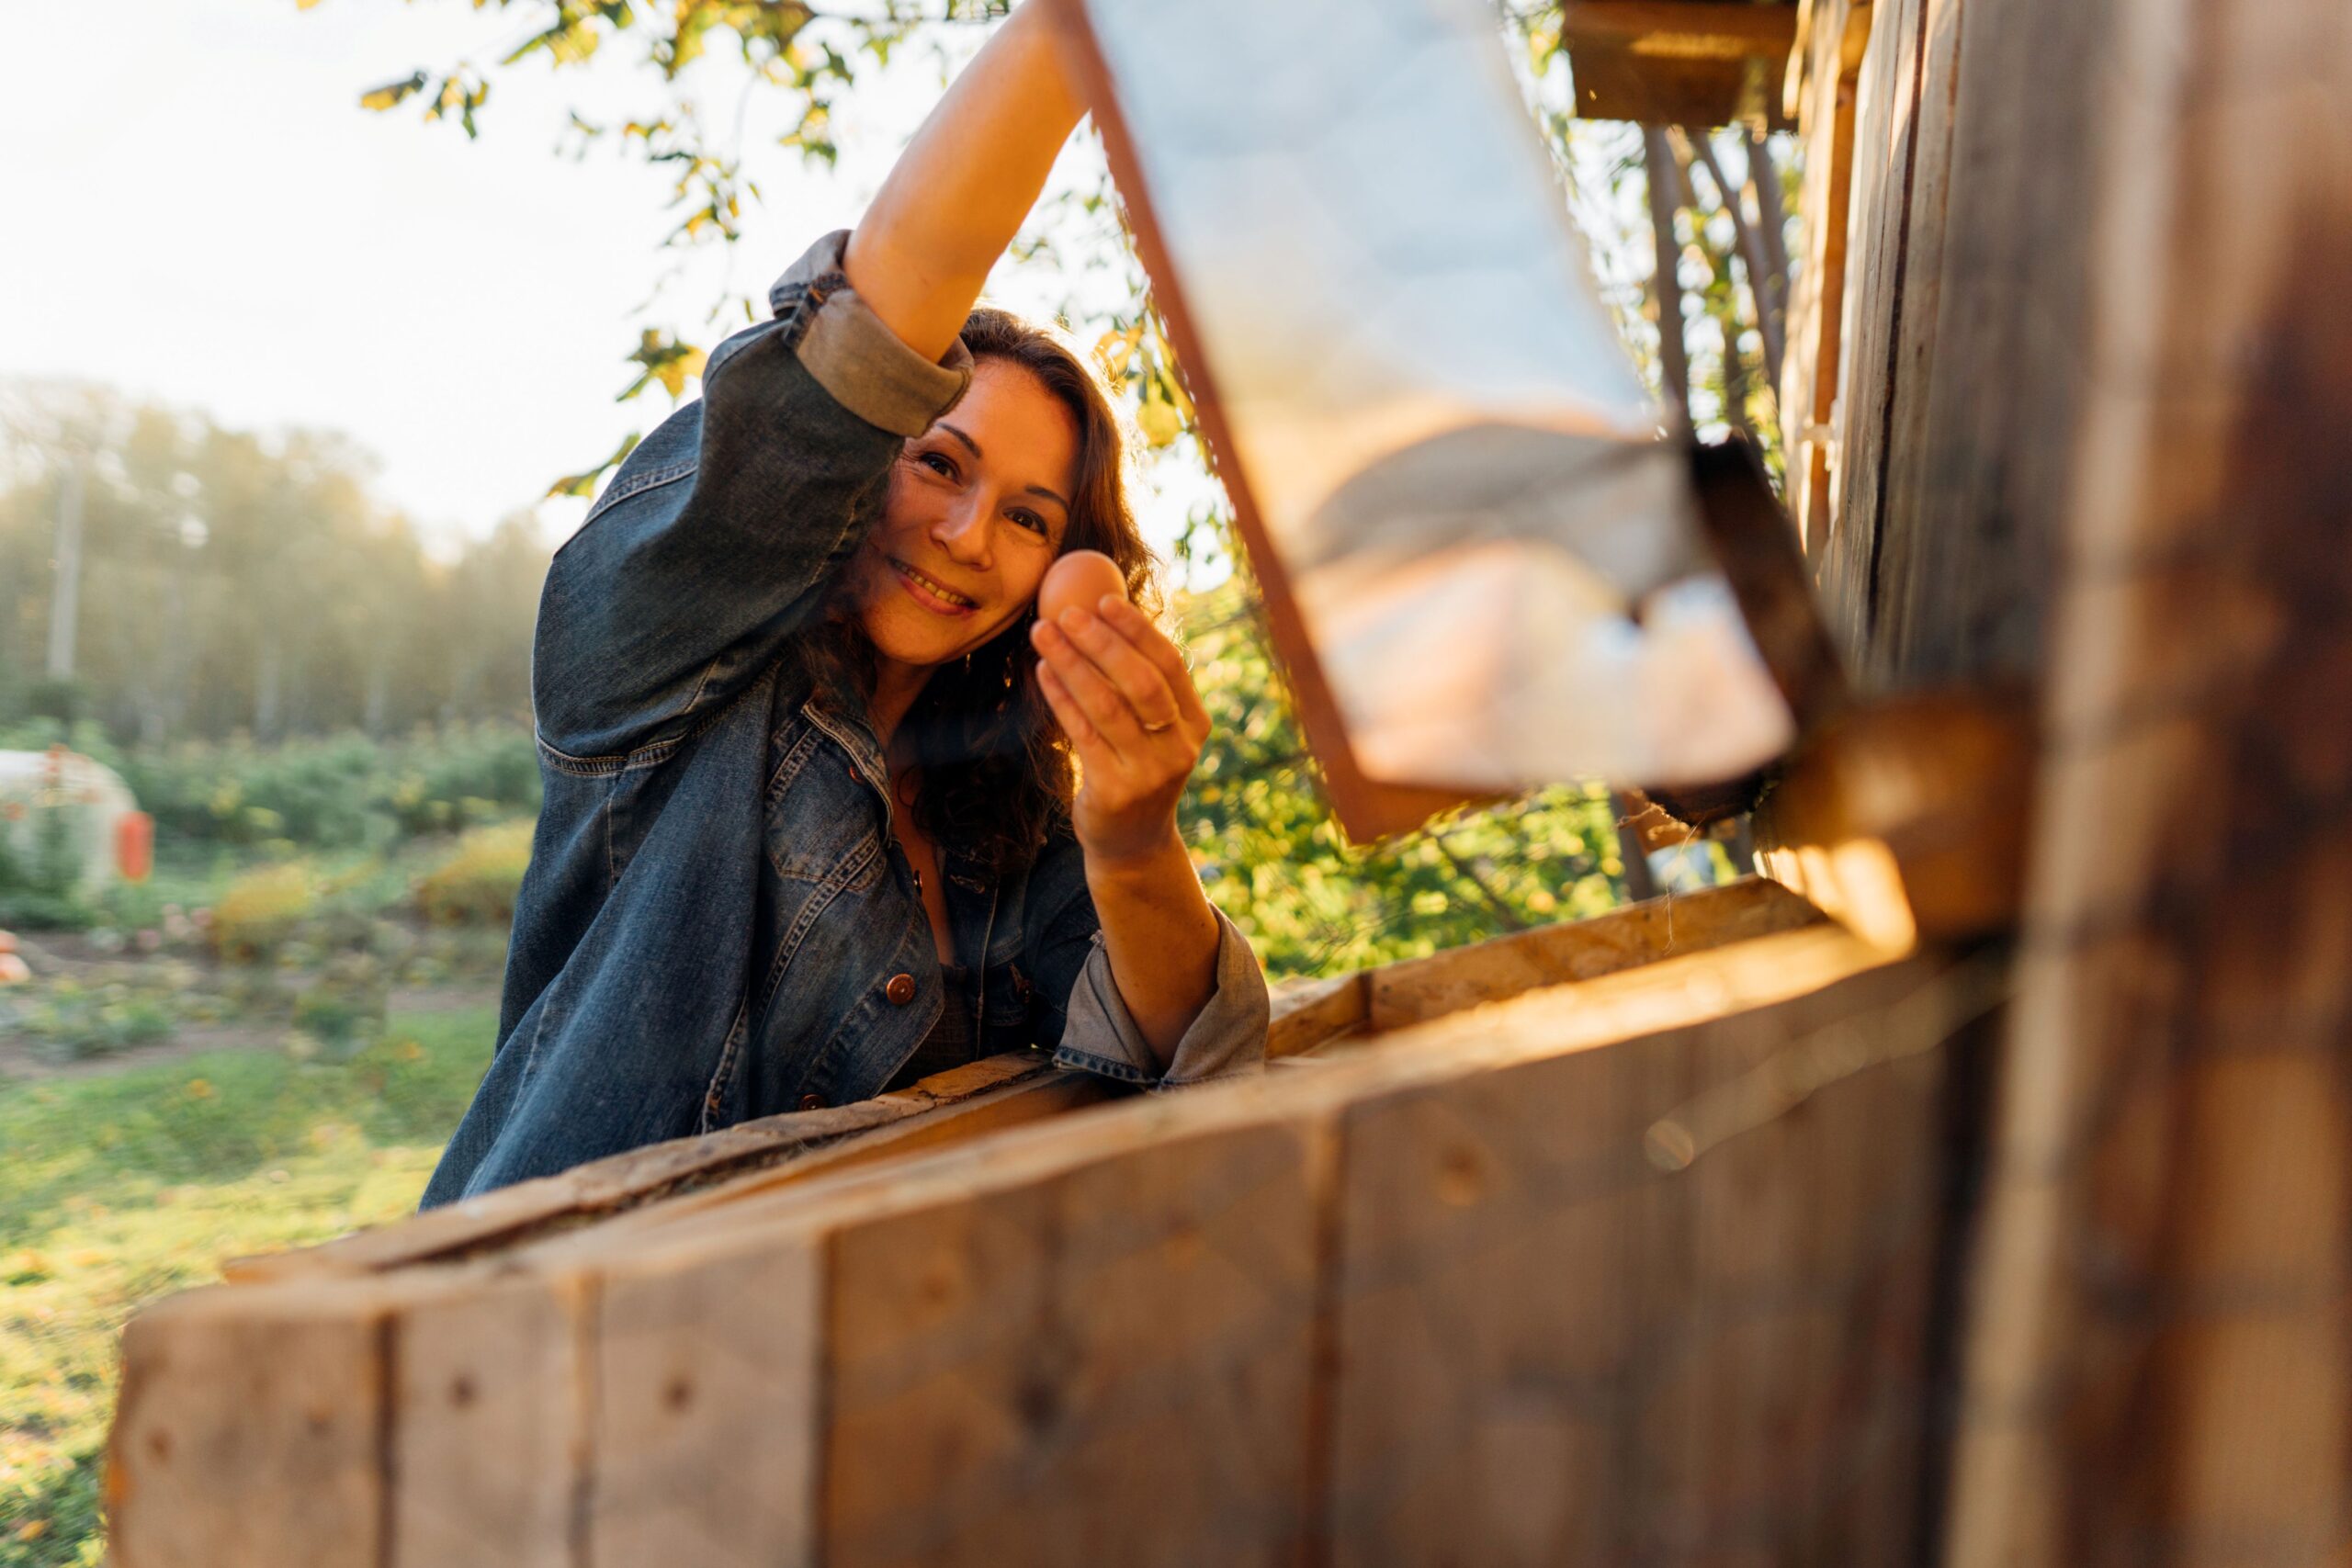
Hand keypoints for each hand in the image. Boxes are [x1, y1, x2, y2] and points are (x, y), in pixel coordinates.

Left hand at [1029, 596, 1210, 866]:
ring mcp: (1150, 773)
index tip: (1105, 599)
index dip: (1138, 629)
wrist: (1133, 844)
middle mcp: (1179, 747)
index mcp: (1195, 723)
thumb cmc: (1136, 770)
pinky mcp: (1115, 791)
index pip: (1170, 664)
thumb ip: (1141, 685)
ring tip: (1043, 633)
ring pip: (1107, 706)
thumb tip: (1103, 613)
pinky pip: (1082, 734)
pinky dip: (1060, 698)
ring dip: (1072, 664)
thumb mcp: (1154, 732)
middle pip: (1141, 682)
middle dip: (1102, 642)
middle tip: (1067, 612)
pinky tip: (1042, 672)